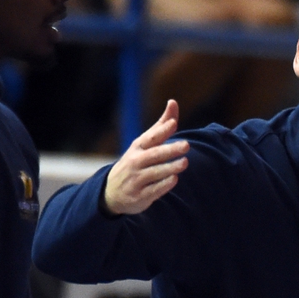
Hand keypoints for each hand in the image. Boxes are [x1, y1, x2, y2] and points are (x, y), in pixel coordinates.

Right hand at [103, 100, 188, 215]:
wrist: (111, 192)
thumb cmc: (135, 162)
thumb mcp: (144, 144)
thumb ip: (161, 126)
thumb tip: (173, 102)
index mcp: (138, 147)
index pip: (150, 137)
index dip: (161, 130)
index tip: (174, 123)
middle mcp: (135, 162)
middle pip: (154, 155)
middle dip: (169, 150)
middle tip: (186, 144)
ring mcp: (136, 179)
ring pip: (154, 172)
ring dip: (170, 167)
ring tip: (185, 162)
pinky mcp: (140, 195)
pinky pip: (153, 190)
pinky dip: (163, 185)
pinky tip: (174, 179)